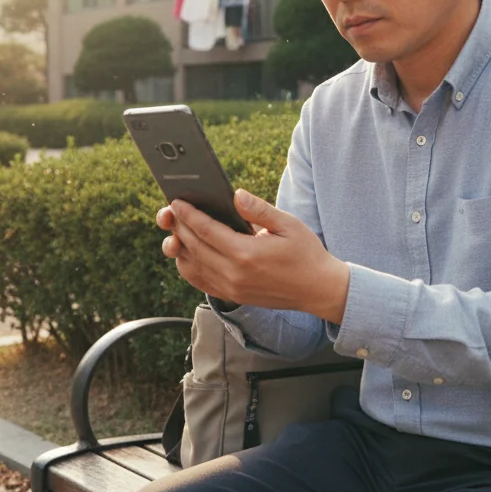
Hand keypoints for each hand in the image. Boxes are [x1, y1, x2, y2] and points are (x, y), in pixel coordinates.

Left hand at [157, 190, 349, 323]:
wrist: (318, 289)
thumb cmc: (306, 253)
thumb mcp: (288, 225)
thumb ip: (259, 210)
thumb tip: (235, 195)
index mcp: (247, 254)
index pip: (206, 230)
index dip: (188, 214)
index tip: (178, 201)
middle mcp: (234, 274)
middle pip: (194, 247)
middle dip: (180, 227)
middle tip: (171, 211)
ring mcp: (232, 288)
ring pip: (192, 266)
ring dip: (180, 247)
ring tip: (177, 229)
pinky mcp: (233, 296)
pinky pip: (201, 282)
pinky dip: (188, 267)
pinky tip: (187, 253)